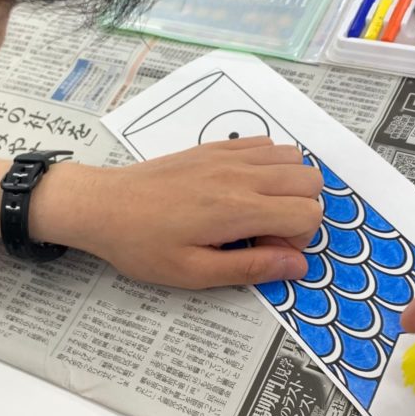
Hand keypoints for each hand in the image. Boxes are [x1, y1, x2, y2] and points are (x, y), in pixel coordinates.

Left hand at [31, 137, 322, 288]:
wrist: (103, 205)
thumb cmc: (142, 245)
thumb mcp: (194, 272)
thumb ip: (250, 268)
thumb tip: (298, 266)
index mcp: (237, 209)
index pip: (308, 213)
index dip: (298, 239)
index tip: (265, 251)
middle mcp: (240, 175)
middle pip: (310, 180)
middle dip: (300, 211)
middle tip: (263, 233)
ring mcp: (228, 155)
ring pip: (293, 157)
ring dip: (288, 186)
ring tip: (255, 211)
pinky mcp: (214, 147)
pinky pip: (264, 143)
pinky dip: (268, 165)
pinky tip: (241, 189)